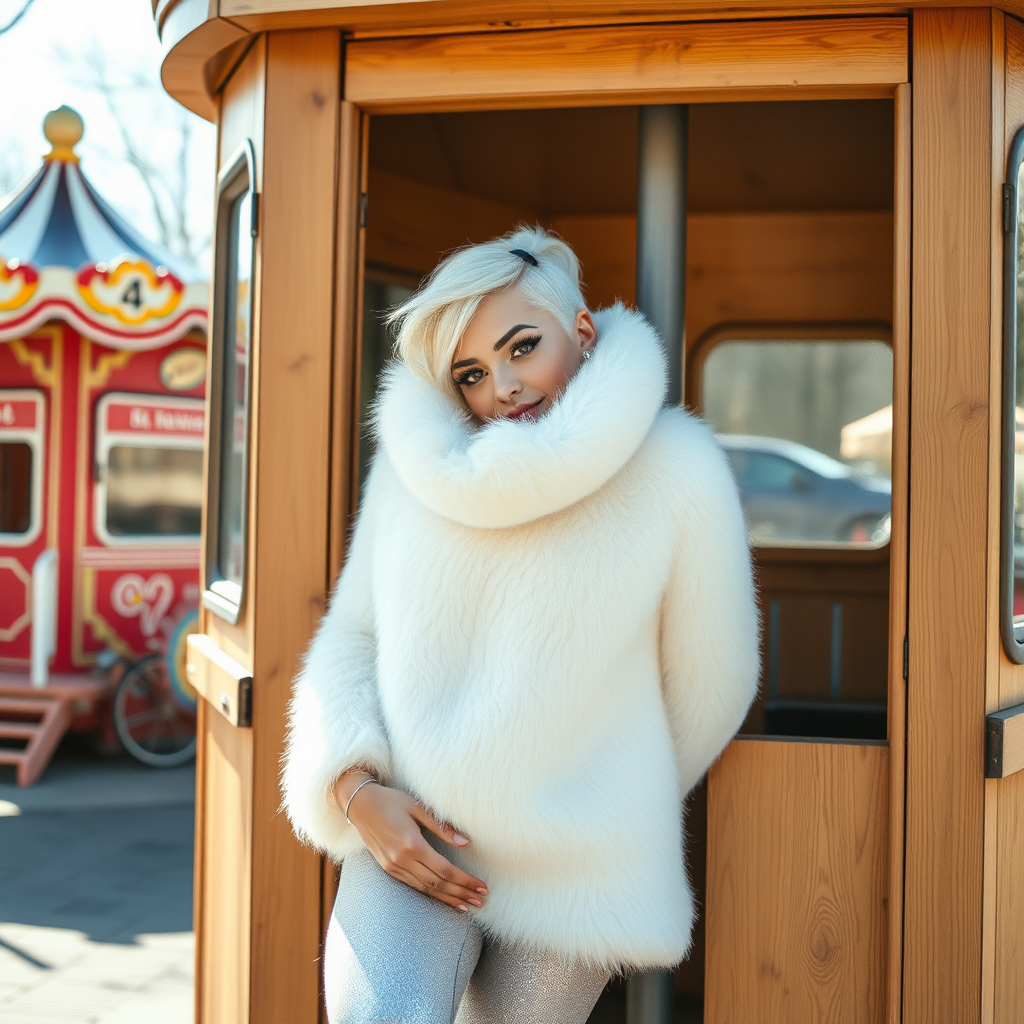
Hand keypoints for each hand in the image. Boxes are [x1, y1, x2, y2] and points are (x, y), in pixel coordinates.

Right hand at [333, 772, 488, 912]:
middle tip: (481, 901)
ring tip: (467, 905)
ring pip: (426, 889)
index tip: (482, 887)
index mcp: (412, 844)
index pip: (445, 870)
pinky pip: (414, 886)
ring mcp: (393, 867)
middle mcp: (401, 860)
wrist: (360, 805)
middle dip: (461, 893)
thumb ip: (442, 827)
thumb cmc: (391, 800)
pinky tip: (444, 898)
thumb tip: (466, 842)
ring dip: (448, 899)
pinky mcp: (388, 869)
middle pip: (438, 884)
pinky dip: (431, 894)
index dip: (465, 881)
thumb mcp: (418, 807)